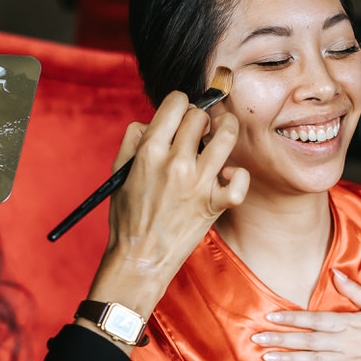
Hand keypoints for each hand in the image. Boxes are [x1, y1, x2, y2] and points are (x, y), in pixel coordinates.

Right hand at [106, 91, 248, 274]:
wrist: (140, 258)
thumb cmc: (128, 215)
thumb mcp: (120, 171)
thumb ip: (134, 139)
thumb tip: (154, 121)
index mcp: (150, 151)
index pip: (176, 102)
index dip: (179, 104)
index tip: (180, 114)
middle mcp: (177, 163)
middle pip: (200, 115)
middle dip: (199, 117)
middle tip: (197, 130)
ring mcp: (199, 183)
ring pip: (226, 135)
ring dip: (226, 128)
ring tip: (222, 133)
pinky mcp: (215, 204)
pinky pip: (240, 181)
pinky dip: (238, 175)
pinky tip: (227, 175)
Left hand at [252, 270, 360, 360]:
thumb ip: (355, 292)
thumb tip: (335, 273)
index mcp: (352, 323)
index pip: (315, 319)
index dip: (291, 318)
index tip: (270, 316)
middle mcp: (348, 343)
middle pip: (308, 340)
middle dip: (281, 338)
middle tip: (257, 337)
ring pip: (314, 360)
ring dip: (289, 358)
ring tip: (267, 356)